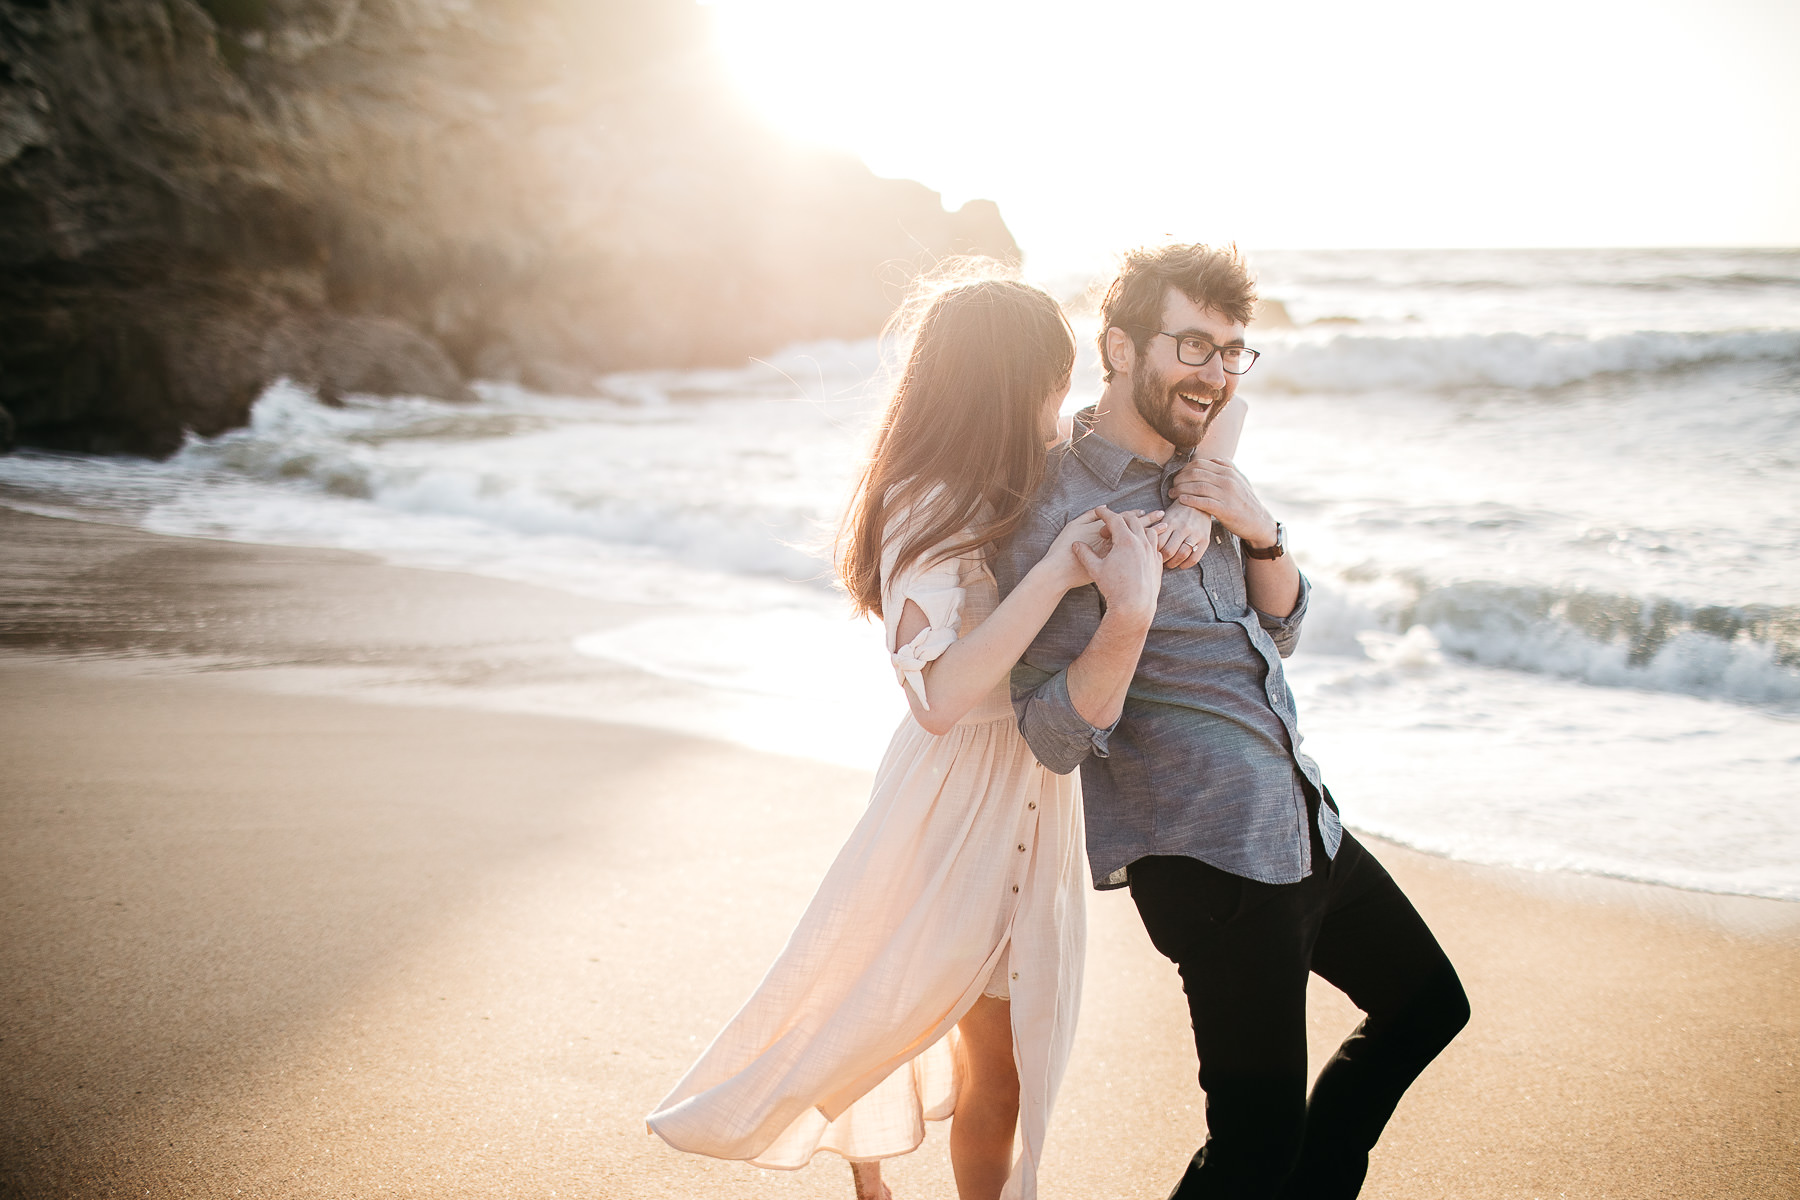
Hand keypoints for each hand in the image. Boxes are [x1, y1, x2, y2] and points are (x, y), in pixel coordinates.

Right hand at [1070, 506, 1161, 623]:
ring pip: (1148, 531)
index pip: (1114, 519)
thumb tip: (1075, 545)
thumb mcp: (1095, 569)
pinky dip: (1147, 543)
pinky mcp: (1157, 563)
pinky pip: (1154, 546)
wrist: (1134, 606)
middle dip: (1120, 519)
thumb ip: (1085, 554)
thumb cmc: (1113, 588)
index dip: (1105, 514)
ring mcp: (1152, 552)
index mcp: (1126, 540)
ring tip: (1128, 532)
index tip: (1099, 511)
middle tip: (1109, 525)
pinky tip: (1140, 549)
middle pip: (1133, 521)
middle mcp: (1142, 543)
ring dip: (1138, 528)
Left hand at [1148, 504, 1212, 569]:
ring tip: (1170, 564)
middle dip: (1162, 560)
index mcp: (1171, 521)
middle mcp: (1183, 528)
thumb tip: (1147, 544)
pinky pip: (1195, 558)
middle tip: (1160, 562)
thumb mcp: (1167, 515)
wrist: (1200, 502)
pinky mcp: (1205, 539)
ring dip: (1174, 563)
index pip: (1158, 542)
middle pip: (1169, 551)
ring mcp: (1195, 534)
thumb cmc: (1179, 511)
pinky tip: (1181, 564)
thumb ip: (1158, 529)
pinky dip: (1186, 564)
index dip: (1154, 551)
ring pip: (1182, 555)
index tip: (1152, 554)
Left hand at [1168, 458, 1277, 548]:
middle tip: (1172, 486)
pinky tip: (1181, 500)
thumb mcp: (1240, 480)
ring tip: (1172, 494)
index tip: (1177, 477)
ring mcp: (1226, 494)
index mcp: (1228, 471)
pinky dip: (1190, 500)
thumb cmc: (1246, 501)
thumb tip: (1215, 459)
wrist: (1259, 522)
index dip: (1184, 469)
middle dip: (1179, 478)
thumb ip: (1228, 468)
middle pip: (1196, 473)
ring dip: (1180, 489)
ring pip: (1197, 486)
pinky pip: (1203, 502)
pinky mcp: (1225, 509)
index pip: (1200, 464)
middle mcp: (1227, 480)